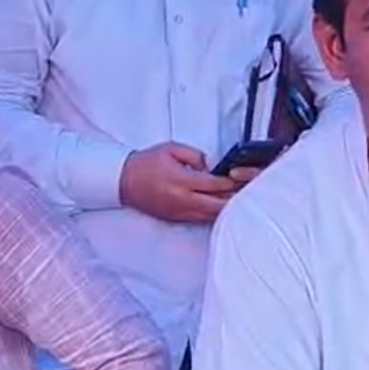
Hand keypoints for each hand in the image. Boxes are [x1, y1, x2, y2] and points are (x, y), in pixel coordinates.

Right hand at [119, 142, 239, 223]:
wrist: (122, 181)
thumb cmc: (146, 163)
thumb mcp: (172, 149)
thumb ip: (196, 156)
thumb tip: (212, 166)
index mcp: (181, 181)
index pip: (215, 185)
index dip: (231, 182)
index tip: (241, 177)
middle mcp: (182, 200)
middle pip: (218, 205)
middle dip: (234, 198)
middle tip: (246, 191)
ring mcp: (179, 212)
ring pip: (211, 216)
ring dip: (226, 208)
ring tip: (238, 199)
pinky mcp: (176, 219)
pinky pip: (201, 220)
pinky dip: (214, 214)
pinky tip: (222, 208)